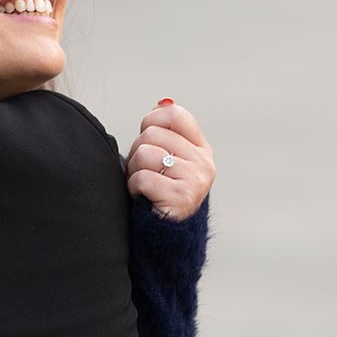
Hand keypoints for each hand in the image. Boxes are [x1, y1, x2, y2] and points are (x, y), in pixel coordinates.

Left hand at [125, 99, 215, 221]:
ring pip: (144, 154)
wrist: (167, 235)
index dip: (152, 121)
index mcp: (201, 149)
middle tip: (143, 171)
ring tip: (144, 184)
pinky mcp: (181, 198)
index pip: (175, 114)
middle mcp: (203, 162)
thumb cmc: (161, 193)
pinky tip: (144, 197)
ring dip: (133, 171)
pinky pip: (142, 178)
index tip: (148, 139)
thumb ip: (167, 131)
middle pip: (152, 134)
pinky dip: (134, 188)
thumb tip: (163, 101)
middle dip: (136, 151)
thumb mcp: (169, 158)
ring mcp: (195, 180)